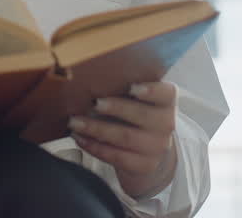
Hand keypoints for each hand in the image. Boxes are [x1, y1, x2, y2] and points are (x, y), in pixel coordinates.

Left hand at [68, 81, 178, 198]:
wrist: (148, 147)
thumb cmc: (134, 111)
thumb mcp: (135, 97)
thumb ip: (122, 86)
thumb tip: (89, 76)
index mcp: (165, 101)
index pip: (166, 93)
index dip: (151, 90)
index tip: (133, 87)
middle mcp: (166, 124)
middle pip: (142, 115)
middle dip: (116, 108)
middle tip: (94, 103)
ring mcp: (156, 147)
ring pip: (125, 137)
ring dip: (96, 129)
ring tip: (75, 122)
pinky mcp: (144, 165)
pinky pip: (117, 157)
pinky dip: (95, 147)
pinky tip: (80, 138)